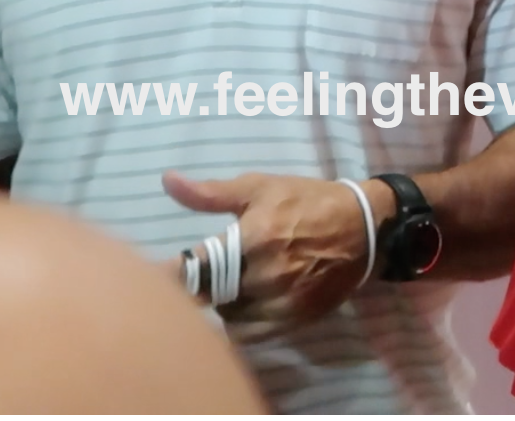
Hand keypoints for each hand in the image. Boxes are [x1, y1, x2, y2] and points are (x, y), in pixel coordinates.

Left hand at [163, 171, 380, 342]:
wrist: (363, 227)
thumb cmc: (307, 200)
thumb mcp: (260, 187)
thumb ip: (212, 192)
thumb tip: (167, 181)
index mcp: (254, 237)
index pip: (197, 267)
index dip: (170, 275)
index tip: (150, 276)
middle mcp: (266, 274)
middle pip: (209, 295)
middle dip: (197, 286)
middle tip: (198, 274)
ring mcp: (281, 301)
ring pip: (227, 316)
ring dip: (221, 302)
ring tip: (227, 282)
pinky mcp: (294, 319)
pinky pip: (248, 333)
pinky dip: (239, 320)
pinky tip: (244, 299)